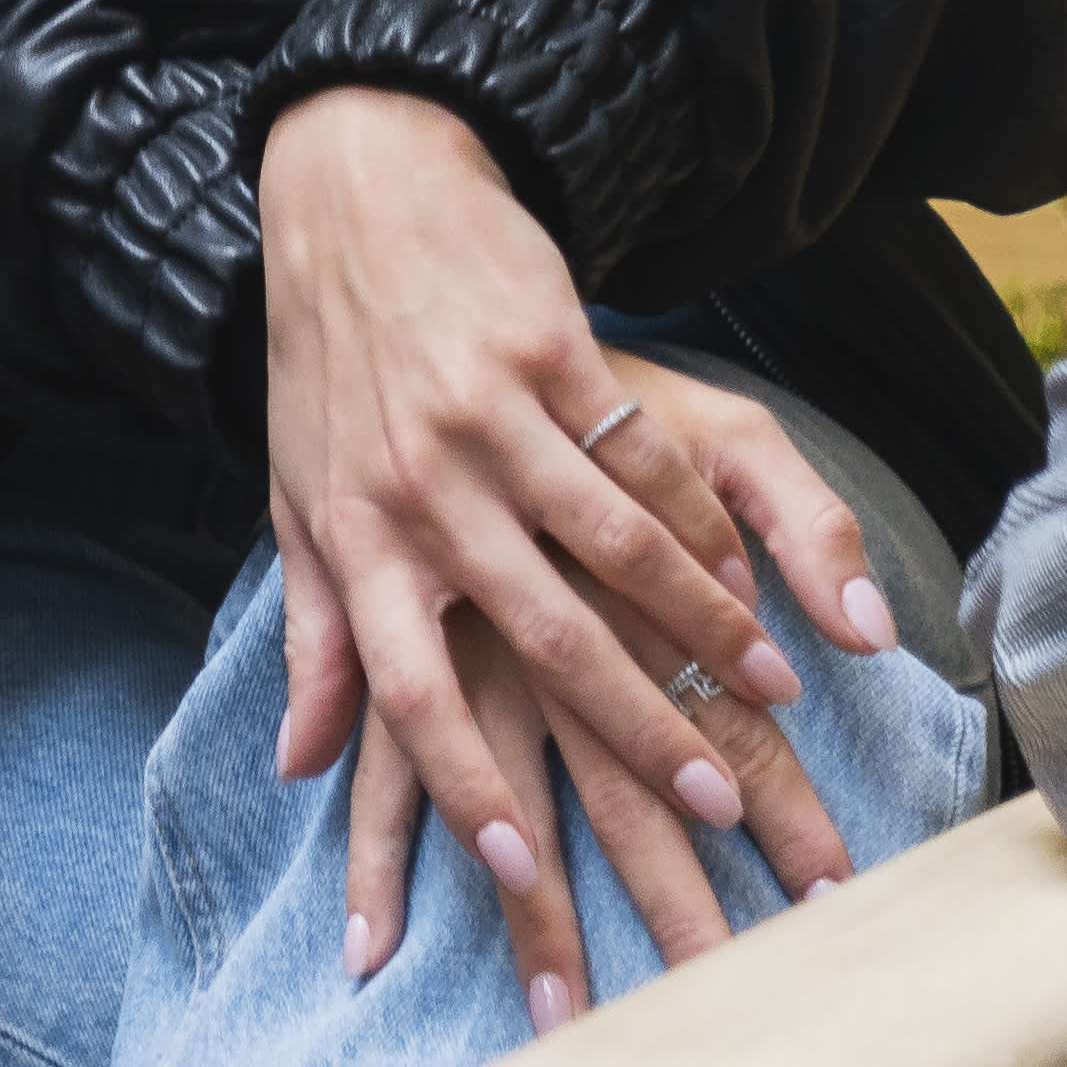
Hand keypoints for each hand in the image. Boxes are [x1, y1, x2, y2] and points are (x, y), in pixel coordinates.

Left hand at [257, 87, 890, 1032]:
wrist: (353, 198)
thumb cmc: (327, 375)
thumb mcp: (296, 505)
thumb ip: (313, 642)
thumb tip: (298, 765)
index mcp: (359, 544)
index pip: (409, 696)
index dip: (459, 786)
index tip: (515, 868)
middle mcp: (422, 490)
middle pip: (541, 640)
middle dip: (636, 731)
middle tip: (713, 812)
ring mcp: (490, 419)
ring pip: (616, 549)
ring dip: (701, 629)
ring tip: (770, 700)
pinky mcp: (550, 352)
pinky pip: (646, 458)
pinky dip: (705, 524)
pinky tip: (753, 577)